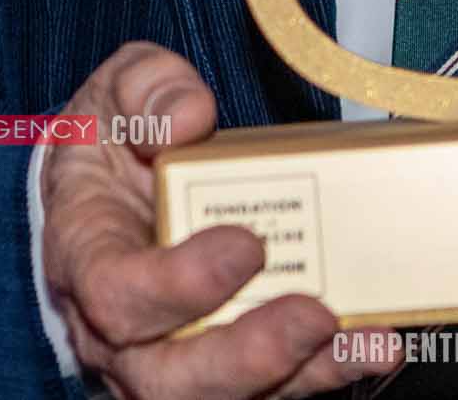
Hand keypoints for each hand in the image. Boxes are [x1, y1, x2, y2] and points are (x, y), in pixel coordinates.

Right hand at [41, 41, 398, 397]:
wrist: (106, 181)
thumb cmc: (113, 137)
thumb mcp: (116, 89)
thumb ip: (148, 89)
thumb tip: (189, 117)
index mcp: (85, 253)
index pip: (116, 293)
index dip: (179, 283)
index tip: (248, 244)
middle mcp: (116, 327)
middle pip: (168, 376)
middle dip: (248, 354)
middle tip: (314, 314)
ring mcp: (164, 354)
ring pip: (221, 394)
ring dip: (300, 374)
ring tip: (367, 345)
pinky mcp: (216, 360)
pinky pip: (266, 385)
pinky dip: (322, 371)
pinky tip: (372, 346)